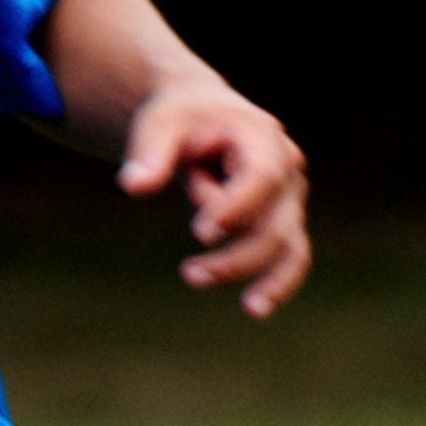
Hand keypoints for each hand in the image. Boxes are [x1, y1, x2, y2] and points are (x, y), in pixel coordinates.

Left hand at [114, 75, 312, 315]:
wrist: (204, 117)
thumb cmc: (182, 120)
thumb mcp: (160, 124)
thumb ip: (150, 152)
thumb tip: (133, 186)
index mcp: (263, 137)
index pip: (263, 176)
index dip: (239, 206)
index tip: (202, 232)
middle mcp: (288, 170)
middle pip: (275, 224)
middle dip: (238, 256)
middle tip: (189, 274)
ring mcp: (290, 200)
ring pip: (290, 247)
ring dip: (263, 278)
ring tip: (246, 308)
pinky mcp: (284, 222)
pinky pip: (292, 258)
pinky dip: (279, 284)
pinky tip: (255, 309)